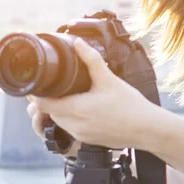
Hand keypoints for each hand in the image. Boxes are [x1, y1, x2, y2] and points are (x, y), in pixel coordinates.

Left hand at [28, 38, 160, 149]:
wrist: (147, 129)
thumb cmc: (130, 106)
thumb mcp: (109, 79)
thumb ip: (91, 60)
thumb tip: (77, 43)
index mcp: (76, 110)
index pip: (42, 104)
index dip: (36, 93)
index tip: (38, 82)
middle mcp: (74, 125)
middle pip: (48, 113)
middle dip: (46, 100)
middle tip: (50, 84)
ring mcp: (80, 135)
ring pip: (58, 121)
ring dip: (58, 109)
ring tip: (64, 94)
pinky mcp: (87, 140)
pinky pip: (70, 128)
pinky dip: (69, 117)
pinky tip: (80, 107)